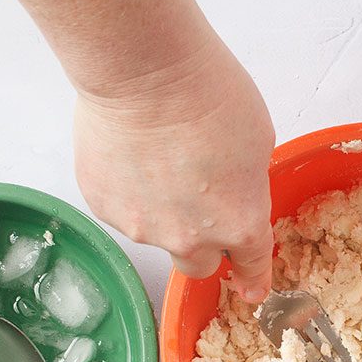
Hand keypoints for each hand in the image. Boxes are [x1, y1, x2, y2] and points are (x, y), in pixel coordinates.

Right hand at [73, 40, 275, 301]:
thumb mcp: (257, 140)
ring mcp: (142, 227)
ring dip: (160, 208)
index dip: (252, 279)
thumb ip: (245, 183)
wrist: (144, 72)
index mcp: (239, 223)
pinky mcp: (104, 207)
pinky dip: (127, 187)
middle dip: (201, 243)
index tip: (250, 289)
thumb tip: (228, 190)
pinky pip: (121, 207)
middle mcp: (191, 239)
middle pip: (198, 264)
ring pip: (155, 232)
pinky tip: (130, 150)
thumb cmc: (207, 93)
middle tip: (195, 202)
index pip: (250, 267)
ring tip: (156, 155)